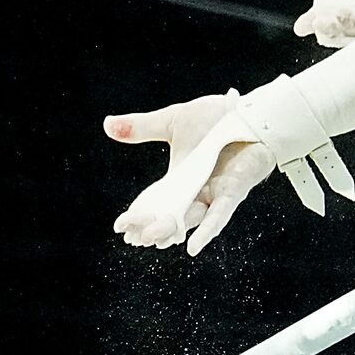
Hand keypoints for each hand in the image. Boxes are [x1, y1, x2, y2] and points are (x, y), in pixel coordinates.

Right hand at [105, 94, 279, 255]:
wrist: (248, 108)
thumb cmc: (216, 117)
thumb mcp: (173, 122)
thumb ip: (142, 127)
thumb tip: (106, 125)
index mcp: (181, 178)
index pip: (156, 203)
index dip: (139, 215)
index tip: (121, 227)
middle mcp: (197, 190)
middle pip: (172, 216)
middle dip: (153, 229)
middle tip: (134, 238)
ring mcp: (215, 192)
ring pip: (192, 219)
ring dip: (173, 230)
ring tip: (151, 238)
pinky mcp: (234, 190)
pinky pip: (220, 215)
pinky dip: (207, 230)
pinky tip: (192, 246)